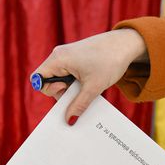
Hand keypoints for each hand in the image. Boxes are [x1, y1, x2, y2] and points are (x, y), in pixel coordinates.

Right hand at [31, 28, 146, 124]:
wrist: (126, 44)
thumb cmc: (109, 60)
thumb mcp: (93, 88)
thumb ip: (78, 105)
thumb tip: (68, 120)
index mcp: (58, 58)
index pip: (38, 78)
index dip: (49, 89)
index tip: (66, 89)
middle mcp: (59, 55)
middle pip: (48, 80)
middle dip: (62, 91)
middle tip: (80, 92)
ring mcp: (67, 56)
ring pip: (59, 78)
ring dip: (70, 88)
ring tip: (87, 87)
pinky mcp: (75, 58)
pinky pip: (67, 74)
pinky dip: (75, 82)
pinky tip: (88, 84)